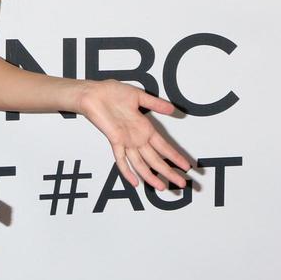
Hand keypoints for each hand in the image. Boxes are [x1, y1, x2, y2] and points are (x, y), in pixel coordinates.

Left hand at [77, 79, 193, 191]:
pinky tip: (135, 183)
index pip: (164, 146)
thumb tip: (173, 109)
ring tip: (162, 187)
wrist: (94, 93)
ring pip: (141, 163)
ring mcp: (126, 141)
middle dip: (169, 171)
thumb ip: (156, 104)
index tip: (186, 166)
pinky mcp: (114, 140)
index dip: (175, 156)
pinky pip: (121, 159)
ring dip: (151, 176)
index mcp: (145, 128)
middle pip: (156, 159)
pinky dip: (127, 172)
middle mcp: (137, 138)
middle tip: (181, 183)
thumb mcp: (139, 96)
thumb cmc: (113, 92)